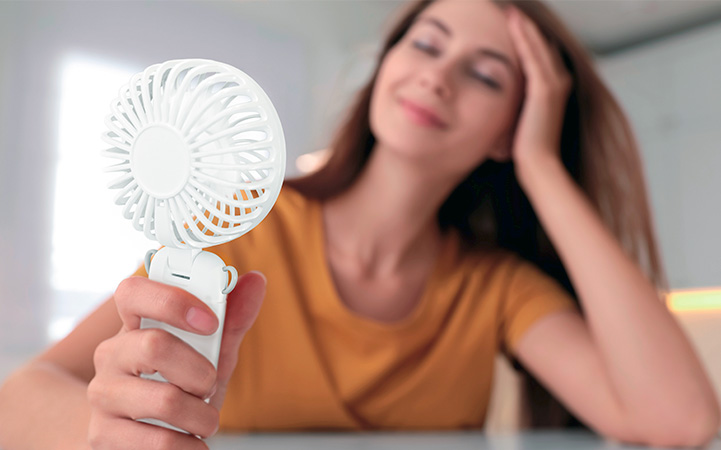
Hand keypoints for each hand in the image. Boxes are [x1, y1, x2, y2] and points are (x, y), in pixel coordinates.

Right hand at [87, 272, 265, 448]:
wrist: (135, 435)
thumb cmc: (178, 385)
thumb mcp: (208, 353)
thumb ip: (232, 320)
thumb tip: (256, 281)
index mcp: (134, 325)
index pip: (132, 292)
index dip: (172, 301)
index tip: (210, 322)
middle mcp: (111, 355)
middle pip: (154, 346)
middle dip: (200, 371)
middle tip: (210, 384)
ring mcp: (103, 395)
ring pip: (164, 400)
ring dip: (202, 416)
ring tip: (203, 420)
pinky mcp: (102, 436)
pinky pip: (159, 443)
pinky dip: (190, 447)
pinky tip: (190, 443)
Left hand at [505, 6, 571, 174]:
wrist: (538, 165)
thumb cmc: (526, 149)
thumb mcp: (520, 118)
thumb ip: (516, 103)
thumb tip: (500, 98)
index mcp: (554, 88)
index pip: (541, 54)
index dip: (527, 38)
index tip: (511, 22)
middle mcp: (559, 81)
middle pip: (541, 44)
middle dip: (526, 27)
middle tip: (510, 9)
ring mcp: (554, 84)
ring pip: (537, 45)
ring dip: (523, 26)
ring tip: (510, 10)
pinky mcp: (544, 89)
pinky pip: (531, 55)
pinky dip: (523, 36)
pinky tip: (513, 21)